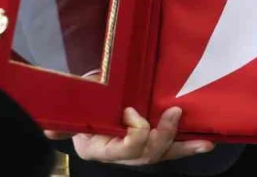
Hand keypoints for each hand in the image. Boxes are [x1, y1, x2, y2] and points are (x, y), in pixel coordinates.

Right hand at [68, 107, 212, 164]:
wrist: (85, 104)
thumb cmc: (80, 102)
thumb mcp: (72, 108)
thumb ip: (63, 120)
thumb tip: (49, 129)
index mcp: (97, 148)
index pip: (124, 149)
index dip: (135, 132)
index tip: (132, 111)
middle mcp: (118, 155)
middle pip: (145, 155)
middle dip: (162, 136)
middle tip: (173, 113)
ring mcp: (135, 152)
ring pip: (160, 155)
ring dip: (181, 145)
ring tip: (202, 140)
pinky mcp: (150, 145)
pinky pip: (170, 150)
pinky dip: (188, 147)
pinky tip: (206, 144)